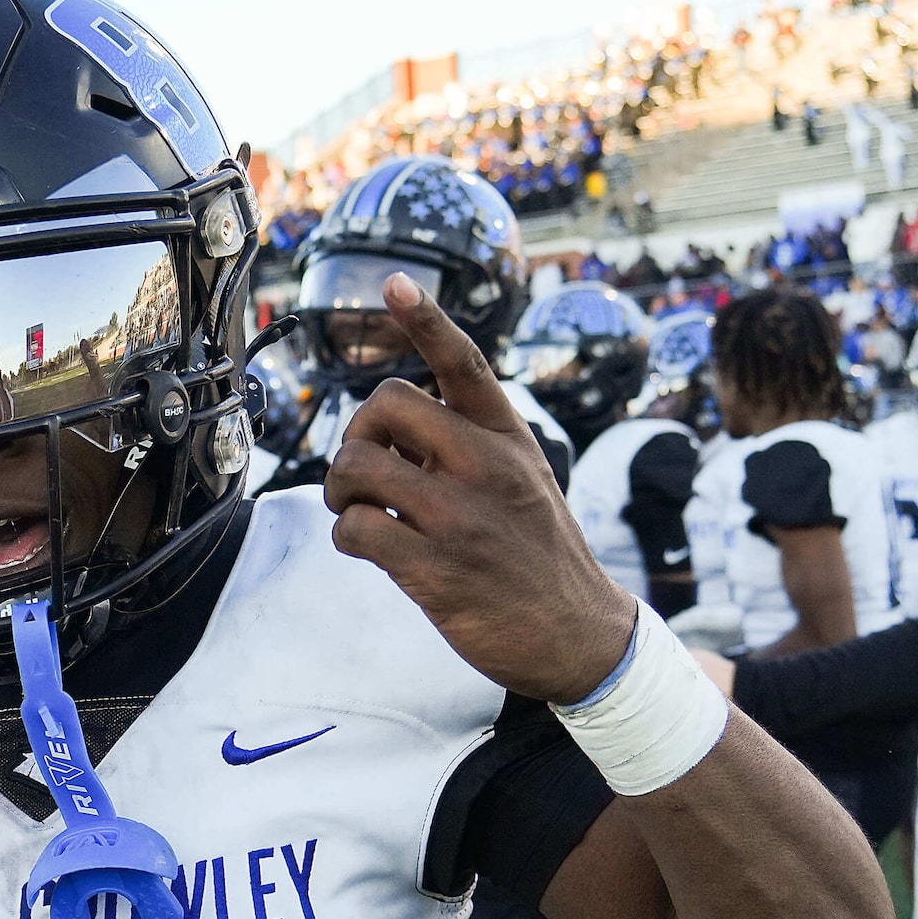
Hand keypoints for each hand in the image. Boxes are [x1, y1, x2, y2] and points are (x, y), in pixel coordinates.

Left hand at [323, 274, 636, 704]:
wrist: (579, 635)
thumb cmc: (541, 556)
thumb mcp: (527, 481)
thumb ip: (474, 445)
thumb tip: (394, 425)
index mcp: (508, 439)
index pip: (465, 364)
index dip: (426, 319)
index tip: (394, 283)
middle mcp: (486, 468)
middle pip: (386, 405)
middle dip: (357, 435)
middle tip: (364, 472)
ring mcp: (460, 517)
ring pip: (357, 467)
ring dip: (339, 489)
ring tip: (357, 510)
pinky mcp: (435, 570)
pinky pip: (354, 530)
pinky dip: (345, 536)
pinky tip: (366, 547)